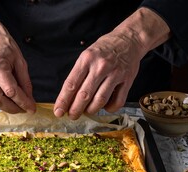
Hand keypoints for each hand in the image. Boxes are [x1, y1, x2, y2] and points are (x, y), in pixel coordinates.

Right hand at [0, 15, 35, 113]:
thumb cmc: (5, 47)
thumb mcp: (20, 61)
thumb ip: (25, 82)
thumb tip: (29, 99)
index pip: (11, 91)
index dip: (22, 102)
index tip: (31, 108)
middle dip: (13, 108)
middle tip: (23, 109)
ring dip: (4, 107)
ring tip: (15, 104)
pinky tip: (4, 99)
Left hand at [54, 7, 169, 119]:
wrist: (129, 39)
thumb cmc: (104, 49)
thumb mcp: (87, 55)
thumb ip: (79, 75)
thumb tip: (69, 97)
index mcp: (86, 59)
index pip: (71, 84)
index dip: (63, 101)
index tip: (58, 111)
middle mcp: (100, 66)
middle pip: (84, 95)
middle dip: (75, 109)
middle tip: (72, 116)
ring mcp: (115, 73)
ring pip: (100, 100)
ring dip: (91, 110)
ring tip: (87, 111)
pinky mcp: (127, 80)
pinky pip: (117, 101)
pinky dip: (109, 109)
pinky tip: (105, 107)